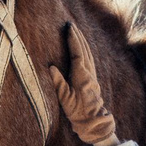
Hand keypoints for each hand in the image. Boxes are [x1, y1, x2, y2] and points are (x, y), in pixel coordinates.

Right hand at [49, 22, 118, 145]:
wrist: (94, 120)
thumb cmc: (78, 111)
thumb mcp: (65, 99)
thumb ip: (59, 83)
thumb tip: (51, 67)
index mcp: (81, 75)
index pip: (77, 52)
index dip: (73, 39)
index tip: (69, 27)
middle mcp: (88, 72)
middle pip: (84, 49)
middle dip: (78, 36)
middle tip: (71, 24)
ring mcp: (92, 74)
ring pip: (88, 52)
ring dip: (82, 41)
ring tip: (76, 31)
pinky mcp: (92, 78)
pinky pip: (89, 58)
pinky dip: (85, 49)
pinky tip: (82, 47)